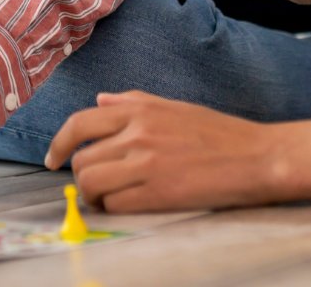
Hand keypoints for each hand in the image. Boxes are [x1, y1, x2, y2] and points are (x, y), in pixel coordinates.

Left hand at [45, 91, 283, 211]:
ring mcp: (146, 164)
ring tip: (108, 197)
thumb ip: (131, 102)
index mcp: (138, 109)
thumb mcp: (172, 106)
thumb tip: (99, 101)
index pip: (80, 123)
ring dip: (93, 195)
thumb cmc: (218, 132)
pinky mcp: (159, 194)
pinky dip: (112, 209)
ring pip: (92, 184)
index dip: (59, 143)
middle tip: (95, 184)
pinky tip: (124, 206)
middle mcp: (136, 133)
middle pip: (82, 160)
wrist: (258, 157)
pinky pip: (115, 204)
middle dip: (81, 175)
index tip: (52, 159)